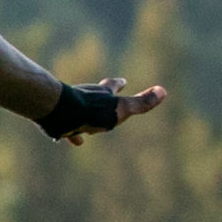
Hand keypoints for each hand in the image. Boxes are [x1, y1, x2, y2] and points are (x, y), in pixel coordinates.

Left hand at [48, 75, 168, 145]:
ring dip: (86, 115)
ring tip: (89, 124)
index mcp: (101, 94)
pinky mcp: (57, 118)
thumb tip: (163, 91)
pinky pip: (66, 127)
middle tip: (104, 91)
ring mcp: (69, 107)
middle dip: (100, 96)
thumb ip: (141, 103)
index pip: (112, 86)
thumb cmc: (92, 111)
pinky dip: (72, 133)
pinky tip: (74, 140)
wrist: (60, 113)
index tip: (123, 81)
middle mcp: (84, 97)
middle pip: (94, 95)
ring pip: (79, 110)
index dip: (118, 84)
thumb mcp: (121, 108)